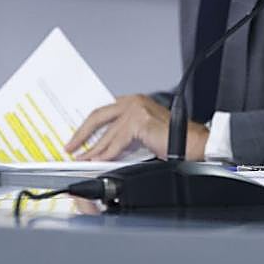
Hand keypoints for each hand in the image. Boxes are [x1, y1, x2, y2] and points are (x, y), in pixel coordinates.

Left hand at [64, 94, 208, 161]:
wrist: (193, 144)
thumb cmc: (173, 140)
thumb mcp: (141, 135)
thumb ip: (123, 136)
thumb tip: (101, 150)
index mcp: (134, 101)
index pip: (104, 111)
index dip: (88, 125)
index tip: (77, 137)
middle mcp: (134, 101)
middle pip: (98, 116)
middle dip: (81, 133)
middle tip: (70, 146)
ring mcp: (136, 109)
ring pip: (107, 133)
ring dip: (92, 149)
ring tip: (82, 160)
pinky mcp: (139, 121)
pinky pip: (117, 142)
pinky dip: (106, 154)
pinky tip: (99, 161)